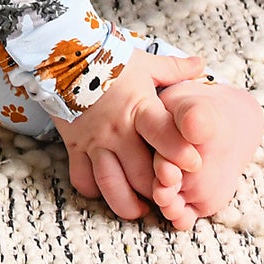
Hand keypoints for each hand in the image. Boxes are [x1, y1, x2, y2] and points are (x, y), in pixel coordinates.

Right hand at [56, 51, 207, 221]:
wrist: (62, 55)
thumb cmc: (109, 60)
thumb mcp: (144, 63)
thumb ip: (174, 68)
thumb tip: (201, 64)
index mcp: (139, 108)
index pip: (163, 134)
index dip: (179, 151)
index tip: (194, 165)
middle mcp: (117, 131)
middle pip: (141, 174)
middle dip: (157, 190)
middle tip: (169, 196)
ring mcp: (94, 142)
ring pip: (111, 185)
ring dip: (128, 203)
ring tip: (141, 209)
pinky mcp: (74, 147)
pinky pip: (83, 180)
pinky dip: (95, 191)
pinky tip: (108, 191)